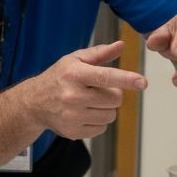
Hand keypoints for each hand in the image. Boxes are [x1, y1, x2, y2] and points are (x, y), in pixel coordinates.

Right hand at [22, 41, 146, 139]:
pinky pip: (102, 128)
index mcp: (74, 74)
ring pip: (110, 115)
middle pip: (114, 99)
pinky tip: (84, 113)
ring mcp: (72, 116)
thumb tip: (121, 45)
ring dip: (106, 108)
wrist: (33, 102)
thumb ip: (100, 53)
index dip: (126, 79)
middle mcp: (72, 96)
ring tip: (90, 102)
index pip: (105, 77)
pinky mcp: (73, 132)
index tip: (142, 82)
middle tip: (97, 90)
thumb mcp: (74, 60)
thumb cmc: (58, 77)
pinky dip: (98, 121)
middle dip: (113, 94)